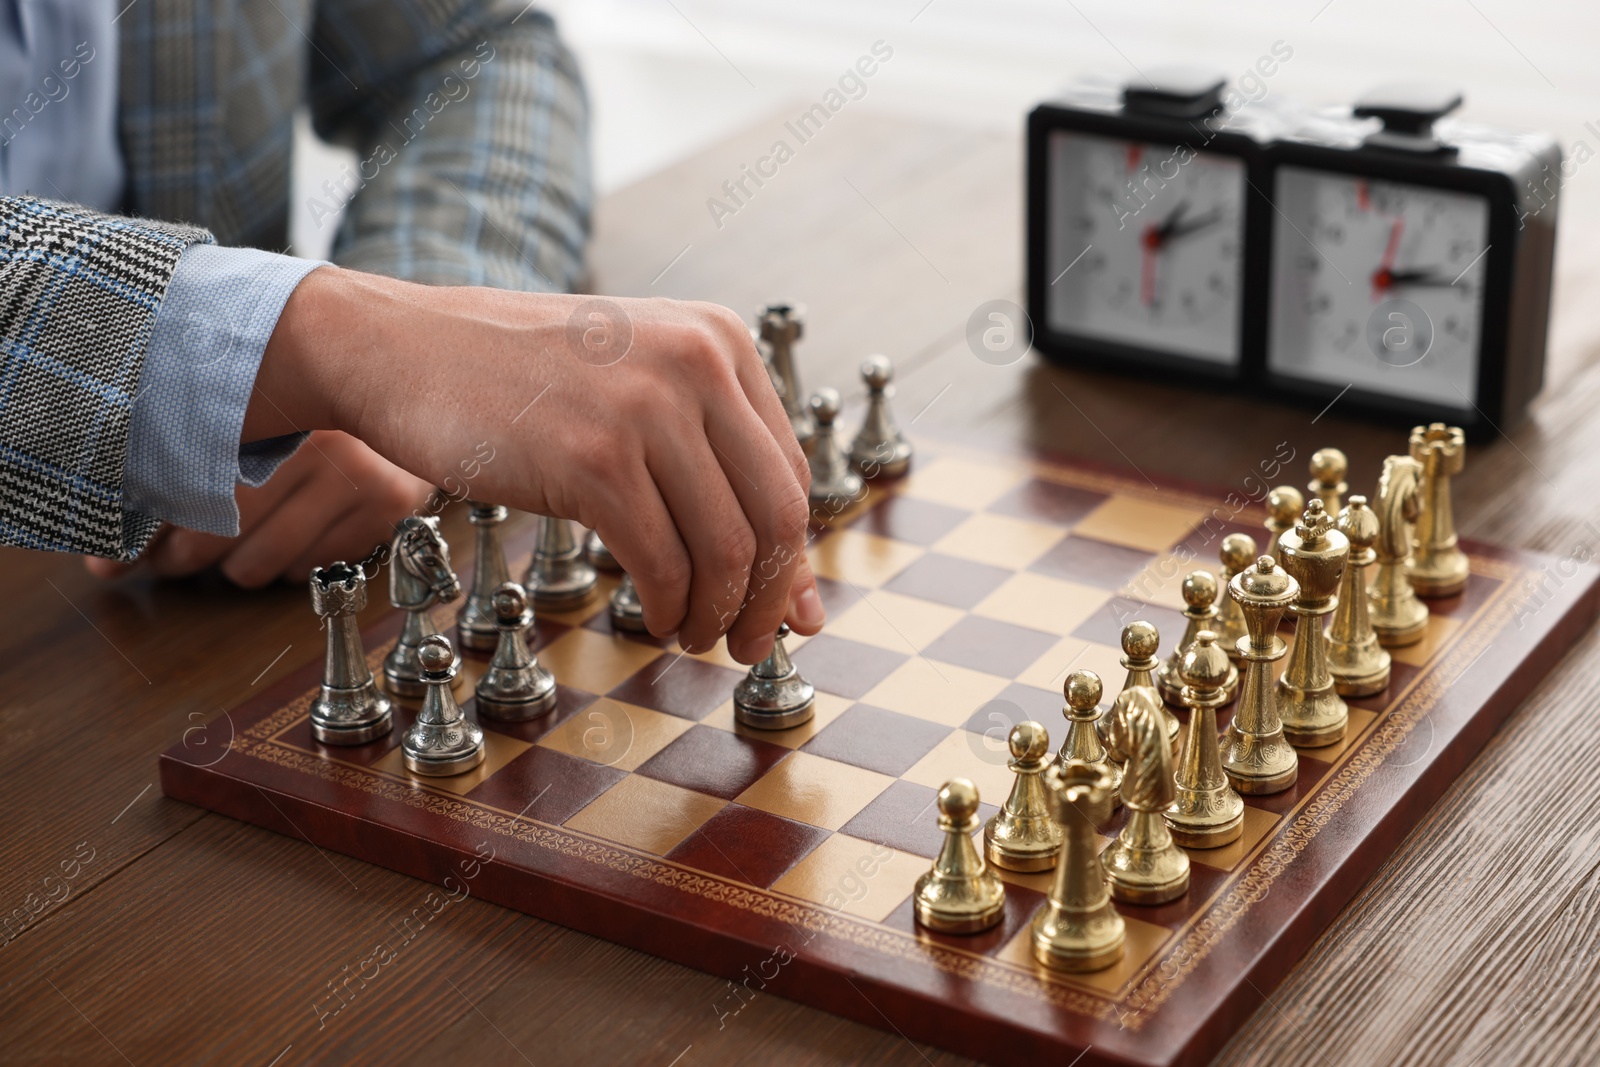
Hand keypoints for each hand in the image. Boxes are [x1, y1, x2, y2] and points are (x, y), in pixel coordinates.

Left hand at [85, 430, 433, 586]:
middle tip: (170, 557)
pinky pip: (309, 570)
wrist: (416, 377)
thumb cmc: (316, 404)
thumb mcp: (249, 411)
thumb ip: (180, 461)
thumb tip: (106, 552)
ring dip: (238, 564)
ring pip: (254, 565)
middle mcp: (312, 440)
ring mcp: (355, 477)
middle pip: (211, 535)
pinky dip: (294, 562)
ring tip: (240, 545)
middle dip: (179, 556)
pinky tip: (299, 531)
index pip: (180, 485)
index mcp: (266, 405)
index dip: (141, 531)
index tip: (114, 561)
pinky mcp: (384, 509)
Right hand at [252, 270, 822, 663]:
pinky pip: (662, 562)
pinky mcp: (592, 460)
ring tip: (691, 634)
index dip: (790, 556)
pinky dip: (668, 607)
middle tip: (748, 643)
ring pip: (723, 547)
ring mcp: (643, 408)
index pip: (788, 472)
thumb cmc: (522, 381)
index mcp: (719, 340)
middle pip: (774, 514)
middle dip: (767, 598)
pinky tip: (655, 617)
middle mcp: (696, 362)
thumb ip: (714, 467)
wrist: (404, 348)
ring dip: (715, 612)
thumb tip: (796, 594)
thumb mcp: (636, 391)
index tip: (784, 610)